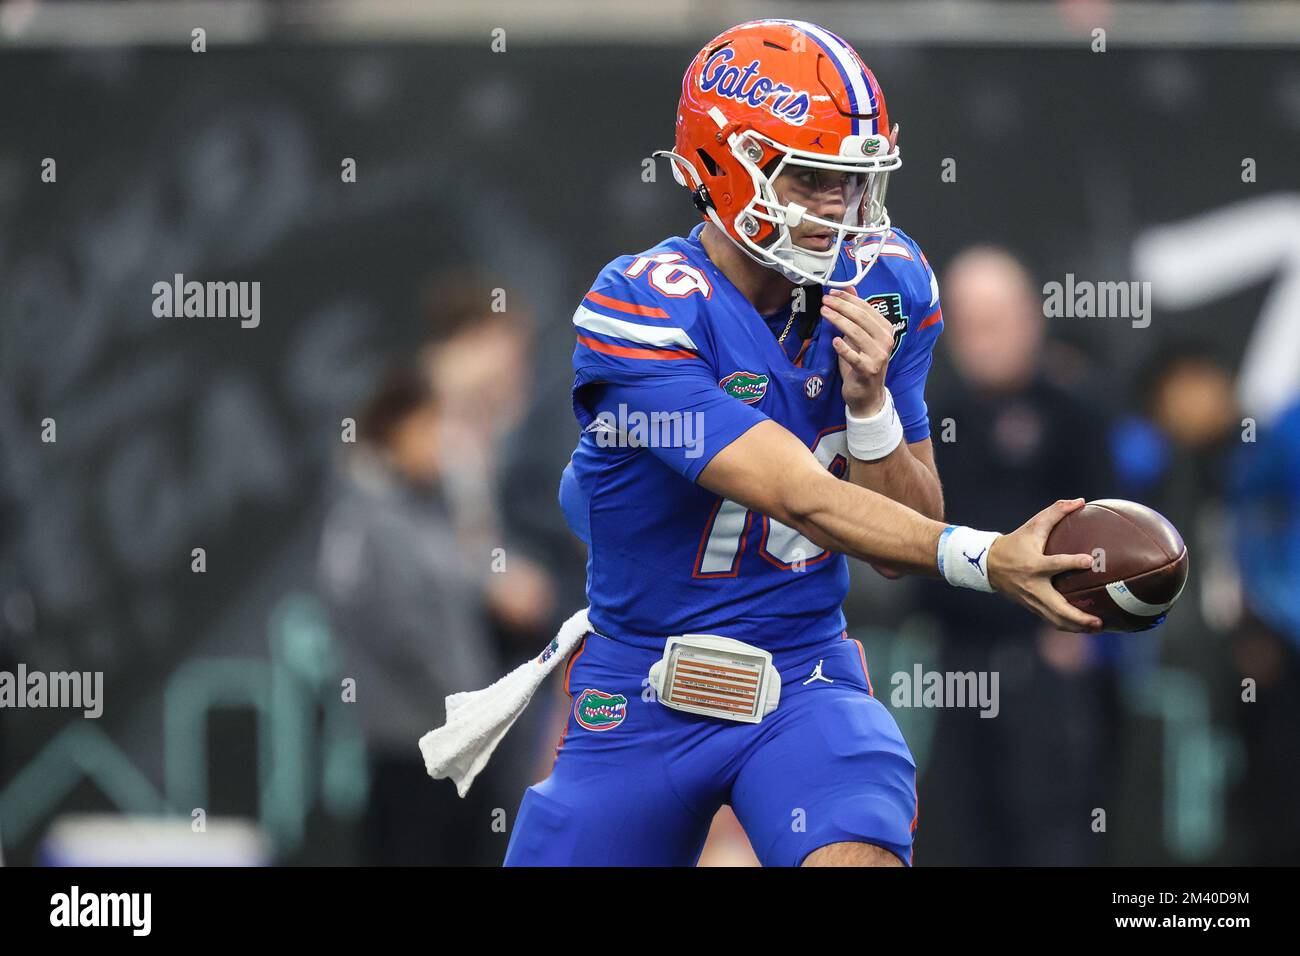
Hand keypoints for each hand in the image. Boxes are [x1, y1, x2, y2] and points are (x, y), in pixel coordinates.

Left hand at [821, 286, 894, 415]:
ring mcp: (878, 356)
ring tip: (824, 313)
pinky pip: (855, 357)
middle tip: (825, 301)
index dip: (848, 298)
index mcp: (885, 329)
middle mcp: (885, 340)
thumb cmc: (862, 363)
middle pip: (861, 318)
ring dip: (838, 321)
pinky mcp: (868, 370)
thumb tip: (849, 288)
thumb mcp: (859, 336)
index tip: (832, 293)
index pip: (866, 308)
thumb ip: (856, 314)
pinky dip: (844, 348)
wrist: (867, 394)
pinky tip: (834, 341)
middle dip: (841, 306)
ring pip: (856, 333)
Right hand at [986, 499, 1103, 632]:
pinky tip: (1084, 627)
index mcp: (1034, 565)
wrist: (988, 564)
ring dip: (1077, 626)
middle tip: (1099, 620)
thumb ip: (1056, 511)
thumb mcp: (1033, 525)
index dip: (1072, 562)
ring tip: (1098, 627)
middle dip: (1078, 617)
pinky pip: (1051, 620)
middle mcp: (1033, 586)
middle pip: (1057, 607)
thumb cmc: (1016, 542)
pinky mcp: (1031, 606)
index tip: (1090, 561)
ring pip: (1055, 619)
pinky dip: (1068, 625)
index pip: (1055, 564)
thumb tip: (1081, 500)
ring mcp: (1032, 600)